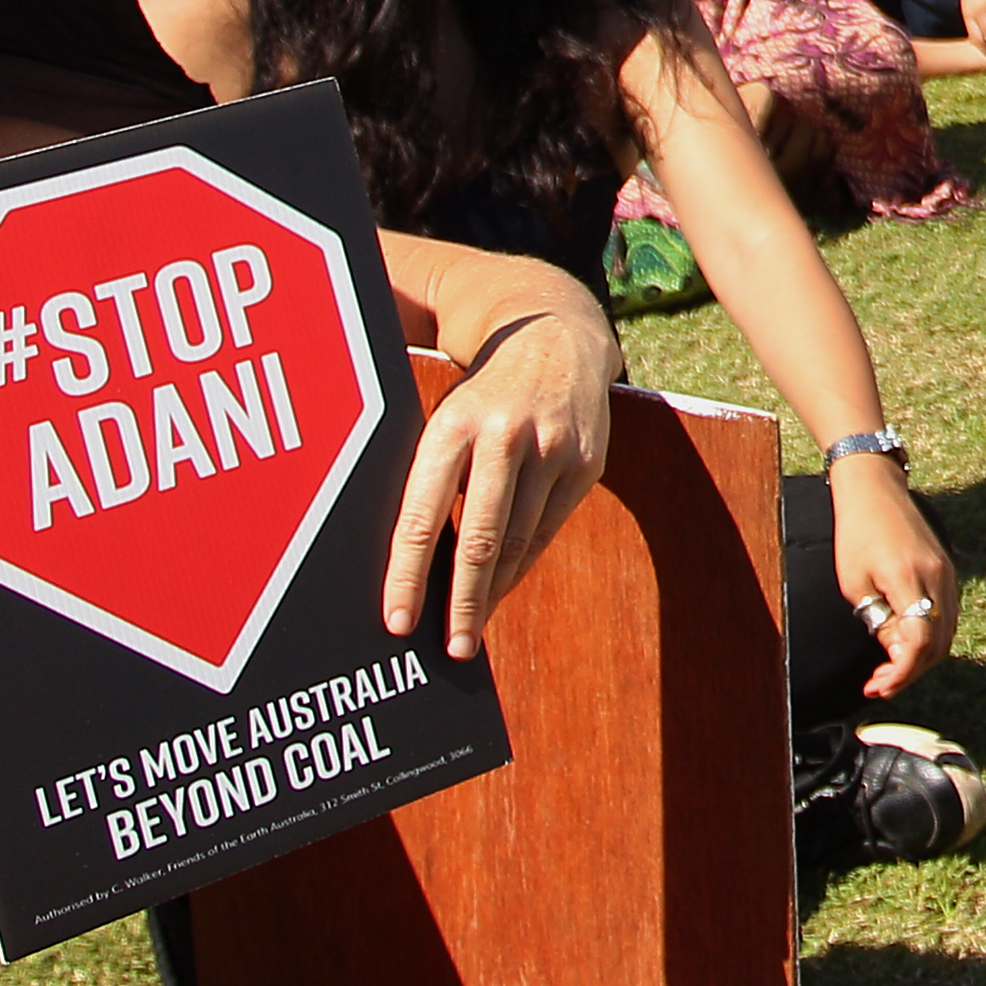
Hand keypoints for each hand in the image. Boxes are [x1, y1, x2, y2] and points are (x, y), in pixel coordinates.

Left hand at [387, 300, 614, 658]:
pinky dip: (523, 563)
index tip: (397, 622)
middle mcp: (504, 436)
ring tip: (472, 627)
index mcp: (452, 425)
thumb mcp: (445, 418)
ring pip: (518, 540)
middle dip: (462, 602)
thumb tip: (413, 566)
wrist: (555, 337)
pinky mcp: (587, 462)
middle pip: (478, 539)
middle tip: (452, 648)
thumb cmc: (480, 396)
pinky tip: (503, 586)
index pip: (422, 515)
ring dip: (493, 591)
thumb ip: (430, 479)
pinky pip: (548, 528)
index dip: (408, 575)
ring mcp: (552, 449)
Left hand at [829, 459, 959, 699]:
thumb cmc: (858, 534)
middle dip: (909, 672)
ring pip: (946, 634)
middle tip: (878, 684)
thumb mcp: (856, 584)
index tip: (878, 686)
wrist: (876, 491)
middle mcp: (937, 578)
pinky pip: (946, 618)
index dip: (901, 672)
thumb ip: (881, 621)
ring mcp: (947, 575)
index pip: (919, 641)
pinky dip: (928, 639)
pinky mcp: (947, 573)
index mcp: (909, 579)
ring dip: (920, 659)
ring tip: (887, 669)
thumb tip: (900, 653)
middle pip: (937, 644)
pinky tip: (903, 644)